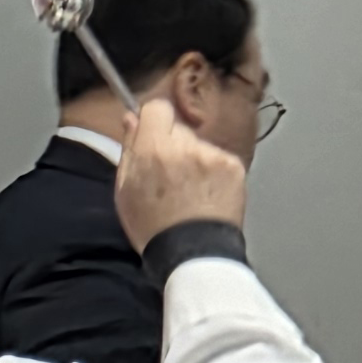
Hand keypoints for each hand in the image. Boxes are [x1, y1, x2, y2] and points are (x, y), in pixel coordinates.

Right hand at [116, 91, 248, 250]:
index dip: (154, 121)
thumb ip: (129, 149)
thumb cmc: (153, 228)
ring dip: (196, 159)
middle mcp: (186, 145)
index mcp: (154, 148)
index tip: (153, 136)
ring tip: (191, 192)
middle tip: (171, 175)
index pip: (157, 107)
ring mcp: (213, 155)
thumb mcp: (126, 191)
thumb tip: (130, 117)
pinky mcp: (235, 167)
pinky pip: (220, 159)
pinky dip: (215, 173)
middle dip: (174, 143)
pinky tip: (208, 196)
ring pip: (201, 144)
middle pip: (180, 127)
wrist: (194, 255)